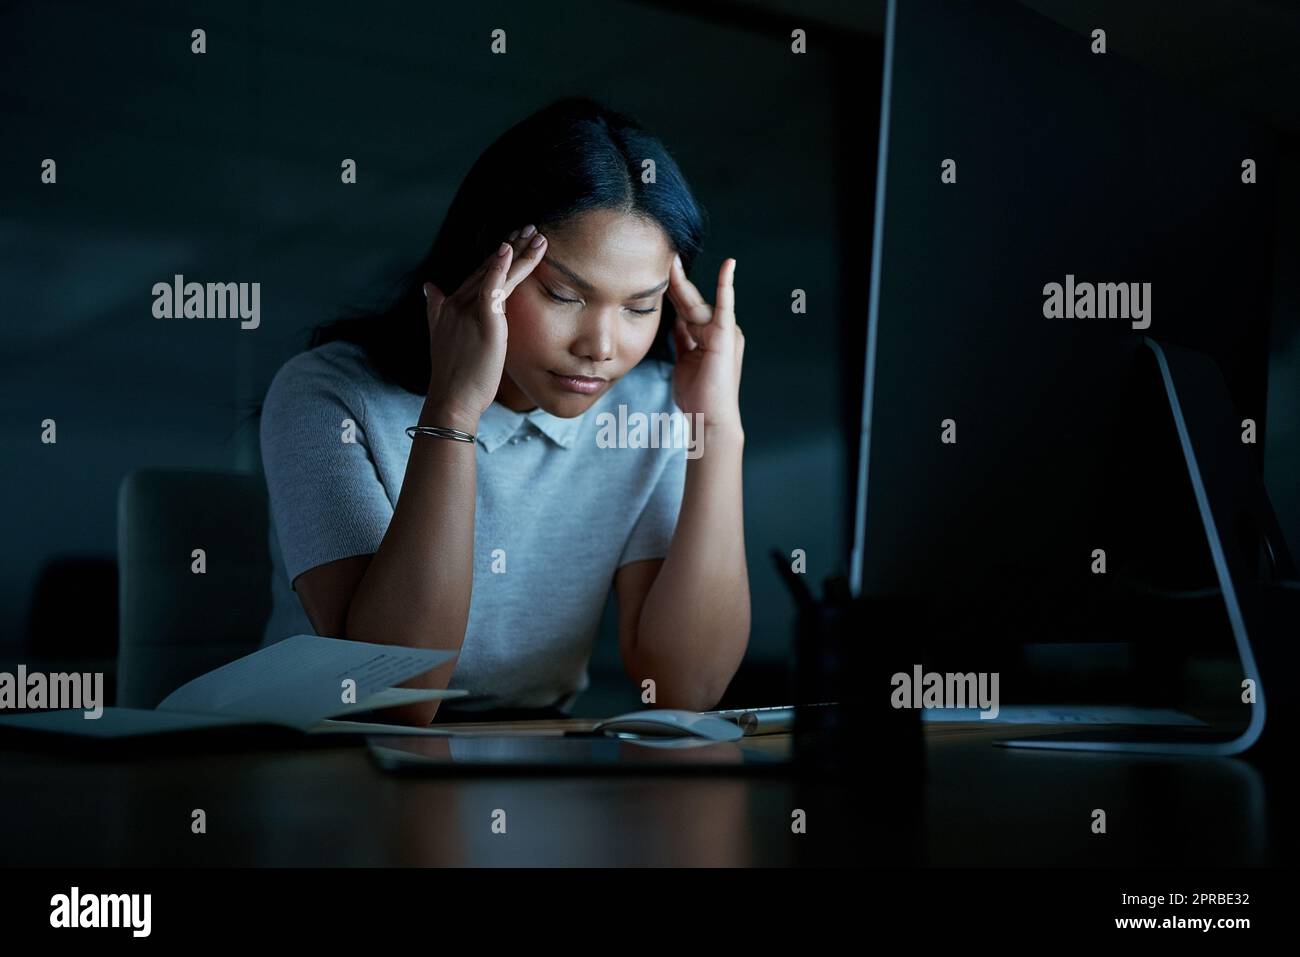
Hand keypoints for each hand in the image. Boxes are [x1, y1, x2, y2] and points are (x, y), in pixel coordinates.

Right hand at [422, 226, 547, 428]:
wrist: (452, 398)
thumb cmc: (454, 374)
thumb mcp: (442, 335)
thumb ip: (436, 309)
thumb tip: (427, 286)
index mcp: (452, 305)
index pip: (479, 274)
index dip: (496, 257)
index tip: (512, 240)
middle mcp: (458, 303)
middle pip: (488, 268)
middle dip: (510, 247)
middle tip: (529, 227)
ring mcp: (469, 310)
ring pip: (497, 274)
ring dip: (517, 251)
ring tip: (535, 234)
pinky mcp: (484, 321)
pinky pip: (493, 287)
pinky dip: (500, 266)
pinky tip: (509, 249)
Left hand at [667, 254, 744, 435]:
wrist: (708, 418)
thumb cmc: (697, 397)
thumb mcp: (684, 361)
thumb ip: (682, 340)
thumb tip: (675, 322)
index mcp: (706, 336)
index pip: (685, 308)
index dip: (671, 291)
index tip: (658, 272)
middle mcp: (717, 330)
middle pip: (689, 302)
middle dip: (674, 281)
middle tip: (663, 256)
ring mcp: (723, 332)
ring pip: (696, 303)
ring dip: (683, 282)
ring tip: (671, 261)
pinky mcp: (725, 336)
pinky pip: (725, 307)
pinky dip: (727, 286)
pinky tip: (729, 266)